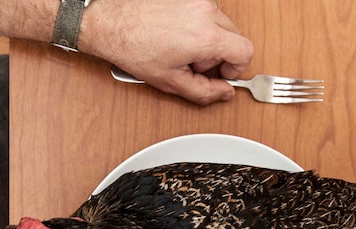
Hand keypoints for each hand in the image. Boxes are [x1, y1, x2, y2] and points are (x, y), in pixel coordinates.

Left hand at [81, 0, 253, 104]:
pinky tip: (178, 38)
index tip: (223, 75)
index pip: (245, 51)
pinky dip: (199, 27)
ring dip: (210, 41)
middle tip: (197, 66)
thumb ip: (205, 92)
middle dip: (222, 56)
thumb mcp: (171, 81)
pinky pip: (206, 14)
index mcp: (206, 36)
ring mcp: (196, 0)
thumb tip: (224, 92)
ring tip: (183, 51)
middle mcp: (205, 13)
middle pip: (236, 37)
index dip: (237, 69)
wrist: (110, 23)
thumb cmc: (134, 49)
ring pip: (221, 25)